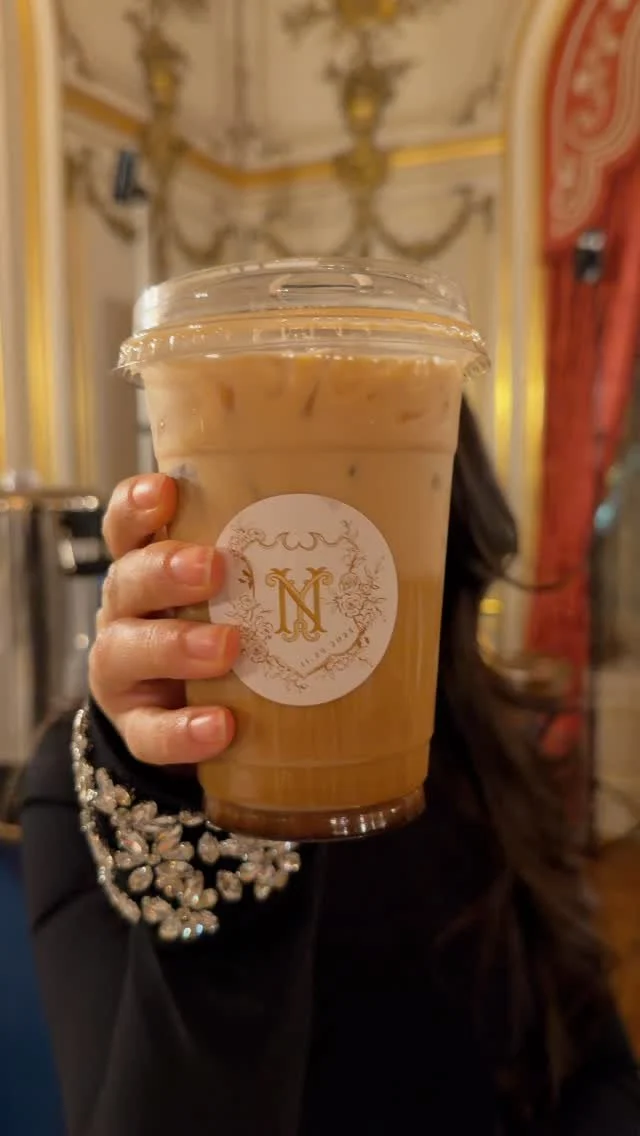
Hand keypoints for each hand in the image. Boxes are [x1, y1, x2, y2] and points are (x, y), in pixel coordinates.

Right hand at [90, 473, 239, 766]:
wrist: (191, 714)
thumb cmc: (222, 629)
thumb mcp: (236, 591)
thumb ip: (267, 560)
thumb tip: (361, 528)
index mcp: (148, 569)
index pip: (129, 526)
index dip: (138, 506)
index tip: (165, 491)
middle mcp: (128, 613)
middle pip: (128, 581)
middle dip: (167, 571)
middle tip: (215, 567)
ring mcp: (125, 672)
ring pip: (127, 651)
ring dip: (176, 646)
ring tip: (227, 647)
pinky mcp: (136, 727)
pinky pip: (150, 732)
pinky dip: (183, 731)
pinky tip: (221, 726)